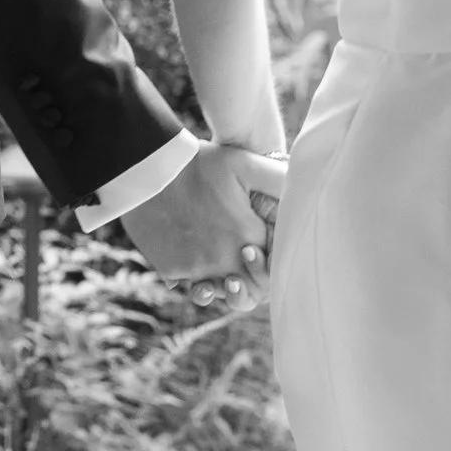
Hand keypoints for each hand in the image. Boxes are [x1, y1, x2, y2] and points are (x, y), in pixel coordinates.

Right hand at [120, 140, 276, 290]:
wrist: (148, 169)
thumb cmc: (199, 162)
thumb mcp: (247, 163)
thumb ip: (279, 180)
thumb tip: (302, 193)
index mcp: (247, 238)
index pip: (271, 268)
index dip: (269, 260)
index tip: (260, 245)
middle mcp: (224, 261)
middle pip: (246, 286)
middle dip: (247, 276)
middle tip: (242, 255)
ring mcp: (195, 268)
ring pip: (217, 288)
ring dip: (219, 277)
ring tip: (218, 259)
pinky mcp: (170, 270)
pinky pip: (188, 282)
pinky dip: (193, 272)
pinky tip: (193, 250)